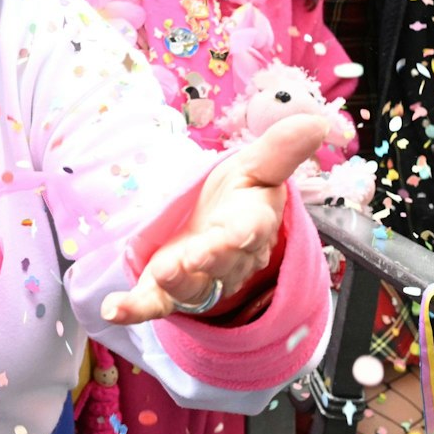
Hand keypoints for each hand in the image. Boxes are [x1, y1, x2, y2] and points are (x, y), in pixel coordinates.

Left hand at [102, 115, 332, 325]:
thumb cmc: (236, 198)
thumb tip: (318, 123)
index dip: (243, 234)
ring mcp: (194, 276)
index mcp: (250, 225)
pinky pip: (152, 303)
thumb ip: (280, 151)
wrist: (213, 228)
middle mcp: (225, 258)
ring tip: (161, 274)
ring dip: (175, 284)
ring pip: (190, 287)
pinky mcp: (165, 289)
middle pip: (220, 264)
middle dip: (208, 262)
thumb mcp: (255, 168)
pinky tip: (115, 309)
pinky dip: (133, 309)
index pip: (251, 230)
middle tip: (193, 257)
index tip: (236, 234)